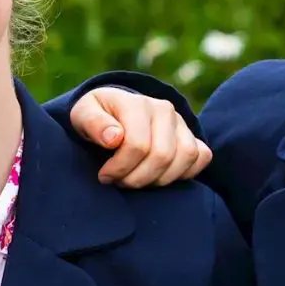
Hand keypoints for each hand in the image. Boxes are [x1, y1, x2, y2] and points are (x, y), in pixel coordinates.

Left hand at [69, 87, 212, 188]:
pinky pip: (202, 157)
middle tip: (119, 182)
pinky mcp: (192, 135)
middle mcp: (164, 110)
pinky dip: (184, 173)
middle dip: (137, 178)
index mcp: (136, 103)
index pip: (138, 145)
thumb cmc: (96, 116)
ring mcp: (181, 122)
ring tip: (136, 180)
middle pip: (162, 155)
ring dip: (159, 179)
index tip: (104, 176)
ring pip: (185, 157)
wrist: (113, 111)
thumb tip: (113, 138)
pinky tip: (159, 176)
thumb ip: (93, 123)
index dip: (120, 168)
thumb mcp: (82, 115)